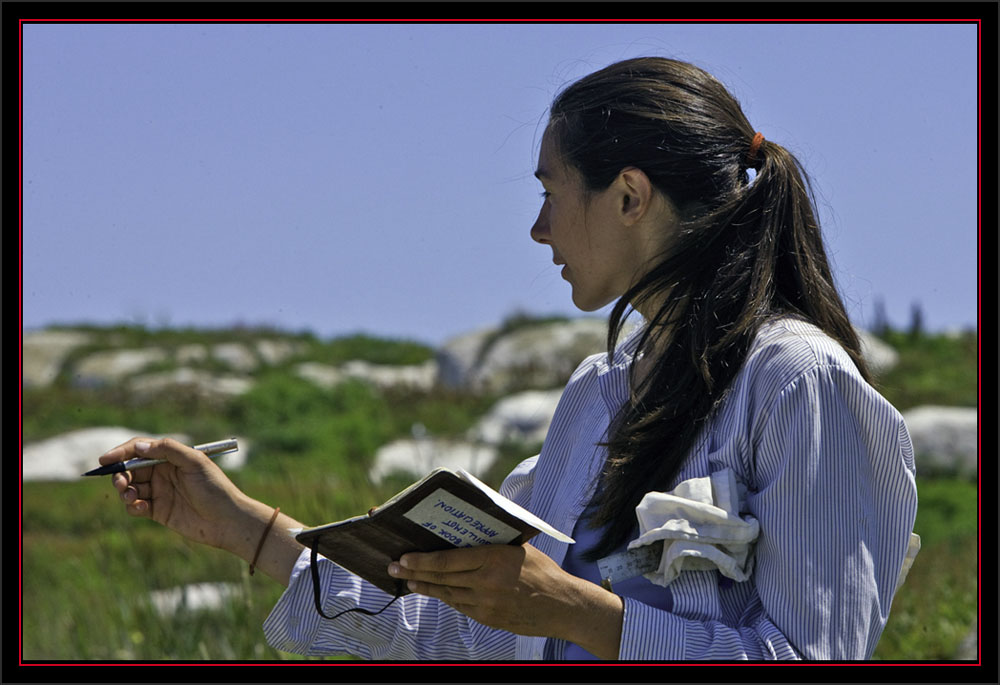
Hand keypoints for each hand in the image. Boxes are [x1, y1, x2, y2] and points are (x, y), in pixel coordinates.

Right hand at [102, 437, 248, 549]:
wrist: (227, 520)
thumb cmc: (215, 488)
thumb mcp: (195, 462)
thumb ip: (168, 450)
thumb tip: (138, 445)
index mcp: (172, 457)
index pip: (140, 450)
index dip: (121, 453)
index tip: (106, 460)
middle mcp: (163, 473)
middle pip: (130, 469)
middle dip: (120, 475)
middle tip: (121, 483)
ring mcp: (160, 492)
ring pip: (130, 488)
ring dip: (125, 491)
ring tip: (132, 497)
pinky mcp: (158, 511)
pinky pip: (136, 506)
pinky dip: (133, 506)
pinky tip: (142, 508)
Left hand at [387, 543, 623, 658]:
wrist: (563, 606)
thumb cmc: (543, 570)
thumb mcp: (518, 547)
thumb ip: (492, 540)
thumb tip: (467, 527)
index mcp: (493, 559)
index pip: (448, 560)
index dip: (422, 560)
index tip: (403, 557)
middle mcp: (486, 583)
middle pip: (441, 578)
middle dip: (413, 573)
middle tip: (393, 568)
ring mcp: (486, 604)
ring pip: (447, 594)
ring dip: (424, 587)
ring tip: (407, 581)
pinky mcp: (489, 619)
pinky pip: (460, 606)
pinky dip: (446, 598)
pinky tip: (435, 592)